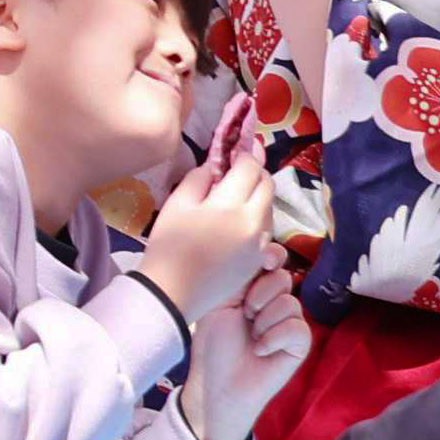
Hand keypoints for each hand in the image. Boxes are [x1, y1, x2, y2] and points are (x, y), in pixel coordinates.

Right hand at [130, 143, 285, 317]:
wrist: (174, 293)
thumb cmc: (169, 246)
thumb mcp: (176, 204)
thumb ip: (199, 178)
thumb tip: (214, 167)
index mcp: (231, 205)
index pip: (250, 167)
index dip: (245, 152)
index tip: (239, 146)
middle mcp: (254, 222)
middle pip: (268, 185)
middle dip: (256, 172)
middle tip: (239, 168)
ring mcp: (260, 244)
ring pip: (270, 207)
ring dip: (258, 195)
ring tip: (236, 195)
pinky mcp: (258, 260)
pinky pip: (266, 230)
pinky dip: (257, 218)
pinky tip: (238, 221)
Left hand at [178, 251, 315, 439]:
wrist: (218, 383)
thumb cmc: (214, 342)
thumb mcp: (221, 299)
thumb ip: (241, 274)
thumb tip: (263, 245)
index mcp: (254, 285)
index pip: (273, 258)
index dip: (271, 255)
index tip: (263, 260)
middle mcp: (275, 300)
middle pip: (283, 278)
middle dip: (259, 294)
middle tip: (243, 313)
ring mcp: (290, 321)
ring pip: (290, 303)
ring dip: (264, 321)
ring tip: (250, 336)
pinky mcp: (301, 343)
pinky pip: (297, 328)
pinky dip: (274, 339)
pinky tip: (260, 350)